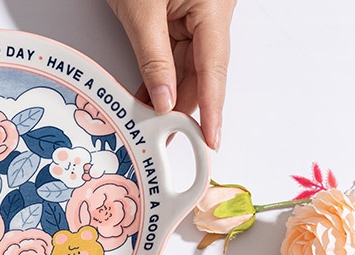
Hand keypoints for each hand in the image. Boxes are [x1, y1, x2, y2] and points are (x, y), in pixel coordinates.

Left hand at [106, 0, 235, 150]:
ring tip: (148, 126)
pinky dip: (158, 80)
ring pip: (185, 69)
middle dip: (181, 110)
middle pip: (200, 74)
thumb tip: (164, 100)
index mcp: (213, 7)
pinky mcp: (179, 19)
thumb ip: (153, 60)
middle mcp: (211, 14)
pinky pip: (172, 57)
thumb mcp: (141, 12)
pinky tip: (145, 101)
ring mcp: (196, 17)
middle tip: (166, 142)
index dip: (212, 109)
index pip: (214, 70)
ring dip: (166, 98)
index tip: (211, 140)